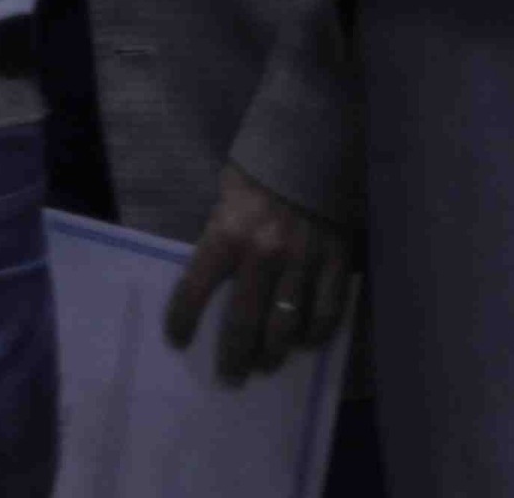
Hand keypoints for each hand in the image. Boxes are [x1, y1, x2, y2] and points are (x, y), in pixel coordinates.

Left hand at [165, 164, 355, 385]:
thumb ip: (220, 232)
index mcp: (227, 232)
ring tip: (266, 366)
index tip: (178, 340)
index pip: (195, 289)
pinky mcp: (336, 260)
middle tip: (230, 377)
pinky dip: (316, 334)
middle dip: (234, 358)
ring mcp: (303, 260)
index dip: (183, 321)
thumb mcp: (227, 192)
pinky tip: (307, 343)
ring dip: (273, 355)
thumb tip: (211, 274)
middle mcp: (263, 253)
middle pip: (244, 324)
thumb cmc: (263, 163)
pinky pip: (327, 312)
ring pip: (286, 327)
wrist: (317, 135)